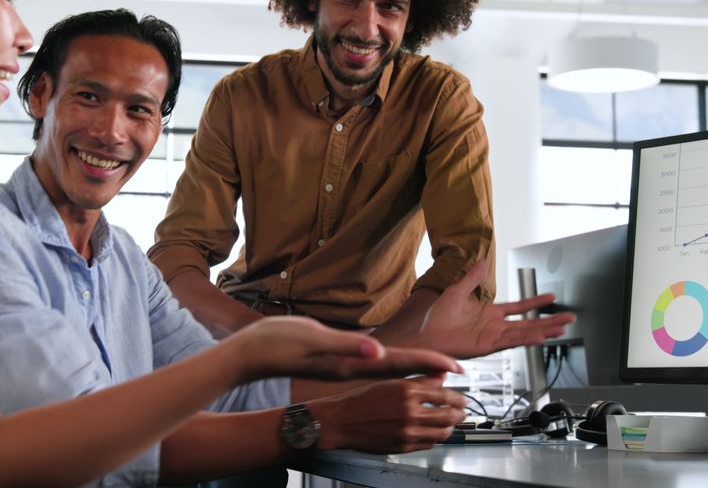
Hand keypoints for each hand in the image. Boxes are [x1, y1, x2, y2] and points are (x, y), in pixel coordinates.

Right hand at [230, 317, 462, 381]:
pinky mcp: (334, 362)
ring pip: (388, 370)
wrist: (248, 354)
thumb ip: (346, 345)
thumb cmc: (275, 343)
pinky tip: (394, 363)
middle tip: (458, 370)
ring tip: (437, 370)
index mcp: (350, 363)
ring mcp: (342, 367)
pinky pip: (372, 367)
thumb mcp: (312, 338)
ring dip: (413, 370)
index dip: (429, 363)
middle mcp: (350, 368)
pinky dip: (391, 365)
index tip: (456, 366)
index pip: (399, 363)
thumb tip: (378, 350)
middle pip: (399, 370)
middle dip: (429, 370)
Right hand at [309, 376, 465, 452]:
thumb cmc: (361, 400)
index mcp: (407, 391)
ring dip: (451, 428)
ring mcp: (407, 431)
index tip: (462, 398)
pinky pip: (429, 444)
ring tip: (450, 424)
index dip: (458, 398)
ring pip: (442, 433)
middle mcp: (409, 411)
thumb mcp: (390, 383)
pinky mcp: (403, 446)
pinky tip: (433, 433)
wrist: (341, 421)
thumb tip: (441, 377)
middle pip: (448, 415)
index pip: (445, 395)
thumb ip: (419, 381)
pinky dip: (435, 439)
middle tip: (462, 412)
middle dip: (460, 414)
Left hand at [418, 261, 575, 358]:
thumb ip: (472, 278)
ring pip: (524, 333)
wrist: (425, 334)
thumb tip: (480, 262)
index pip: (519, 307)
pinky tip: (539, 337)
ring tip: (562, 328)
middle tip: (569, 318)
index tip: (551, 298)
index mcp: (490, 313)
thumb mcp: (457, 291)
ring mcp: (493, 336)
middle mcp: (495, 326)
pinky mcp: (487, 346)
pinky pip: (510, 342)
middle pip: (528, 322)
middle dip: (549, 320)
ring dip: (543, 330)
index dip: (535, 302)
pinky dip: (526, 340)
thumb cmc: (436, 316)